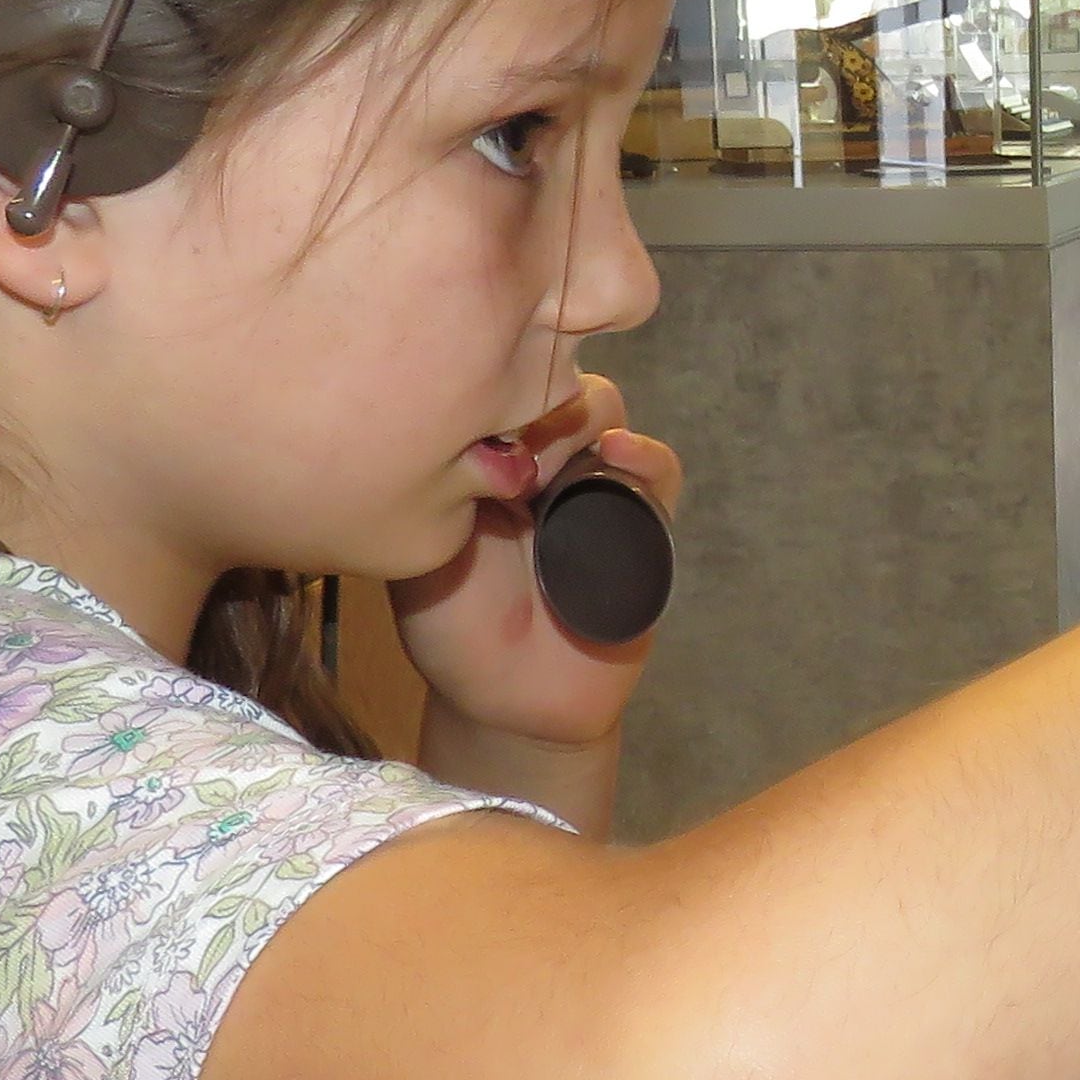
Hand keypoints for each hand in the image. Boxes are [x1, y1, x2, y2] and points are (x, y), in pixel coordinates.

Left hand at [386, 374, 682, 756]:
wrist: (510, 699)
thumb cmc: (455, 628)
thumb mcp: (422, 550)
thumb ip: (442, 490)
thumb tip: (471, 430)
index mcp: (486, 455)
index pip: (498, 382)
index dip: (491, 383)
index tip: (472, 424)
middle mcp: (541, 458)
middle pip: (554, 380)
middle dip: (535, 403)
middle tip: (509, 459)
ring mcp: (593, 486)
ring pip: (604, 413)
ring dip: (581, 425)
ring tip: (548, 477)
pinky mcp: (643, 523)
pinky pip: (657, 473)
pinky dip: (646, 456)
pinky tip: (622, 455)